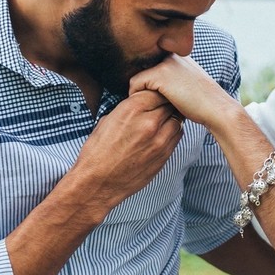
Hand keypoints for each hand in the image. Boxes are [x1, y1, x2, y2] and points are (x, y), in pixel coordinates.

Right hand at [68, 89, 184, 212]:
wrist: (97, 184)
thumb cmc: (96, 153)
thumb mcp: (106, 121)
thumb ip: (127, 109)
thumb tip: (138, 103)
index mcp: (132, 110)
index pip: (156, 91)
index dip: (154, 92)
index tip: (151, 96)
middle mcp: (149, 123)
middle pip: (169, 104)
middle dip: (164, 104)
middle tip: (158, 107)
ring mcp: (159, 142)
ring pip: (177, 121)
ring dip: (170, 118)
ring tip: (160, 121)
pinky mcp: (163, 157)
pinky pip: (176, 138)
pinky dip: (171, 133)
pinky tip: (161, 135)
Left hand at [129, 55, 242, 130]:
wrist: (216, 109)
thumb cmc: (202, 105)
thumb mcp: (186, 87)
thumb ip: (172, 82)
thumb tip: (151, 89)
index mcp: (179, 57)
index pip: (152, 66)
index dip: (149, 83)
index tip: (149, 98)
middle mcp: (172, 55)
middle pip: (143, 69)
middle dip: (142, 86)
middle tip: (145, 103)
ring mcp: (166, 63)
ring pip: (137, 76)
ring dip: (139, 91)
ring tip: (147, 106)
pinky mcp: (160, 74)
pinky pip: (135, 83)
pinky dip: (136, 95)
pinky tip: (147, 106)